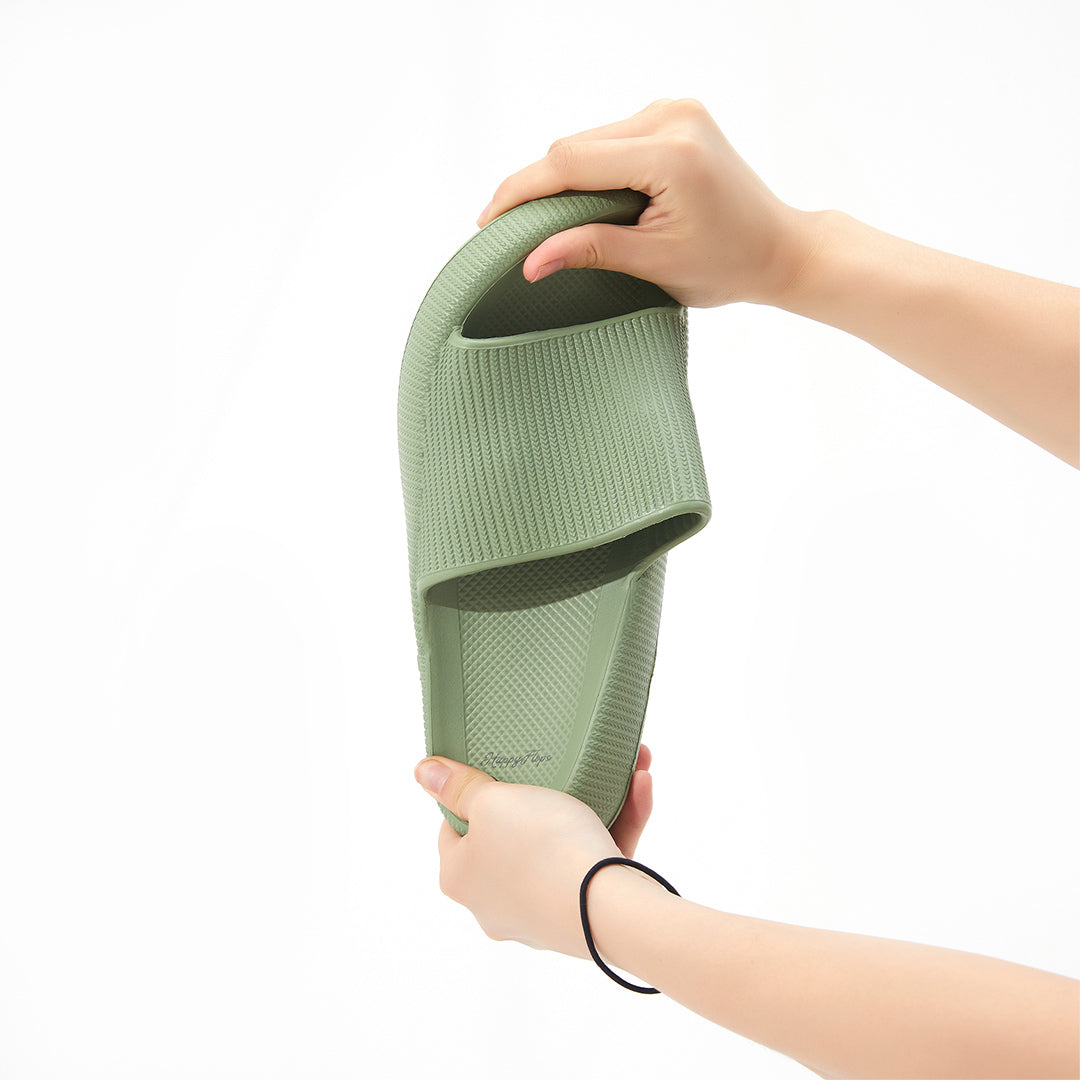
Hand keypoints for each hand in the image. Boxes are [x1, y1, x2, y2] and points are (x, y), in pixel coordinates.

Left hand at [414, 746, 654, 957]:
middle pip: (513, 837)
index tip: (499, 772)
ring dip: (595, 801)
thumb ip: (459, 786)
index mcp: (461, 877)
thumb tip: (422, 772)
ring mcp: (541, 913)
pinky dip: (616, 824)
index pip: (455, 829)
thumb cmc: (541, 851)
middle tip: (561, 765)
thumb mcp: (494, 802)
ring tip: (620, 766)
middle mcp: (494, 903)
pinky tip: (640, 787)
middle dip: (545, 794)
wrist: (610, 912)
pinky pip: (596, 859)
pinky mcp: (584, 916)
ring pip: (564, 846)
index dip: (473, 796)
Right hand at [476, 97, 822, 307]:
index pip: (571, 161)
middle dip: (537, 186)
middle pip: (576, 146)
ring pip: (589, 139)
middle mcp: (672, 116)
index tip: (488, 219)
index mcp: (671, 153)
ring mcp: (675, 110)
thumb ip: (590, 250)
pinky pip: (611, 138)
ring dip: (562, 178)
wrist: (778, 249)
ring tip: (537, 221)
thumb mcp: (655, 264)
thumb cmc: (728, 264)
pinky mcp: (674, 116)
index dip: (524, 190)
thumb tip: (530, 260)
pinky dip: (589, 168)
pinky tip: (576, 200)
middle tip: (504, 228)